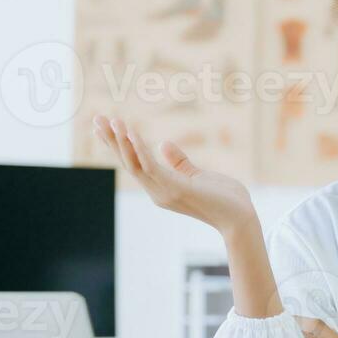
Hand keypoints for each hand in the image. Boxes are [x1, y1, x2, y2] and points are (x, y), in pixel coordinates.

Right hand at [93, 115, 255, 235]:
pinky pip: (151, 167)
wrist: (240, 218)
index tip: (105, 125)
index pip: (133, 163)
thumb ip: (179, 161)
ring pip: (134, 164)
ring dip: (121, 142)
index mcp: (161, 187)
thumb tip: (162, 143)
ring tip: (111, 121)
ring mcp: (164, 191)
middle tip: (96, 118)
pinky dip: (140, 150)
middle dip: (111, 140)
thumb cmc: (223, 198)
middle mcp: (157, 191)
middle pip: (127, 162)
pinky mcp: (176, 188)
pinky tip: (131, 134)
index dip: (118, 144)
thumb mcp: (197, 174)